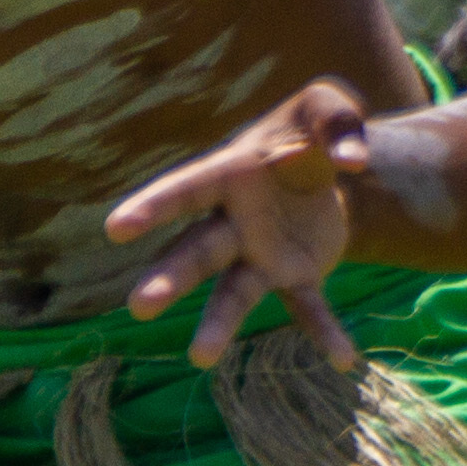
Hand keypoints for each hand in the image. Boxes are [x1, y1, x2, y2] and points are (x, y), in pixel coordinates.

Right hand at [105, 80, 372, 371]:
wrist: (331, 167)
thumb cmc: (309, 132)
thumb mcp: (324, 107)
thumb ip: (338, 123)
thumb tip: (351, 163)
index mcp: (229, 175)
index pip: (185, 191)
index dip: (151, 208)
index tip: (115, 229)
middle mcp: (234, 223)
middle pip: (196, 253)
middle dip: (169, 278)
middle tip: (139, 307)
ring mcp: (261, 255)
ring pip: (234, 293)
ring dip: (218, 323)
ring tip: (200, 358)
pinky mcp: (296, 277)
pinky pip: (307, 307)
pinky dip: (324, 332)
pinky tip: (344, 358)